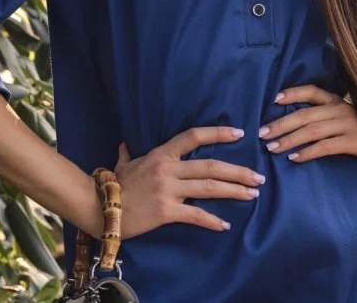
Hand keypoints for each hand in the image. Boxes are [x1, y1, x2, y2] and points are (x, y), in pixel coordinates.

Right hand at [112, 127, 266, 238]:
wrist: (98, 209)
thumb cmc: (114, 186)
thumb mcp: (124, 165)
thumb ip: (129, 153)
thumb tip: (124, 143)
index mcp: (162, 154)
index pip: (194, 136)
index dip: (218, 133)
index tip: (240, 133)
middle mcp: (168, 169)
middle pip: (211, 166)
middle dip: (238, 171)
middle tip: (258, 177)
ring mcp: (168, 190)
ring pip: (209, 188)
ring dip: (234, 191)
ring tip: (252, 194)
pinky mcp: (165, 211)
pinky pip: (194, 215)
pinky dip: (212, 220)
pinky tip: (225, 224)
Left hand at [258, 85, 356, 166]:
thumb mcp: (347, 117)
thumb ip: (326, 116)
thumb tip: (295, 124)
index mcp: (338, 100)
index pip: (311, 91)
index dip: (293, 93)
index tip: (274, 100)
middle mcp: (341, 109)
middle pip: (305, 114)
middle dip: (281, 123)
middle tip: (262, 133)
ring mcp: (349, 124)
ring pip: (312, 131)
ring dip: (289, 139)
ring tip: (272, 148)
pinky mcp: (354, 142)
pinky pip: (326, 147)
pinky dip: (308, 152)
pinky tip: (294, 159)